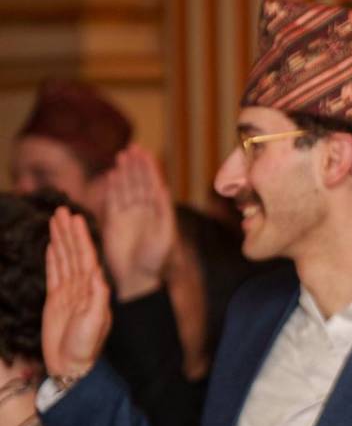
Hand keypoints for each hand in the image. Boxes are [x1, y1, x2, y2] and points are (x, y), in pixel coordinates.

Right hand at [41, 208, 110, 380]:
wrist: (72, 366)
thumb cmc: (86, 348)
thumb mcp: (95, 323)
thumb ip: (97, 299)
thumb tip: (98, 276)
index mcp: (93, 289)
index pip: (86, 256)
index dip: (80, 237)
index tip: (74, 217)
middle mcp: (82, 287)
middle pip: (74, 252)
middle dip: (68, 231)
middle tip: (62, 209)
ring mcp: (69, 293)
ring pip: (64, 259)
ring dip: (61, 239)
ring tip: (56, 220)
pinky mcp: (56, 300)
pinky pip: (54, 273)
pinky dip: (54, 257)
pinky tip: (54, 245)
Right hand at [99, 144, 177, 300]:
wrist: (136, 277)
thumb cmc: (155, 259)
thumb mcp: (164, 234)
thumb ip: (163, 212)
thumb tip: (163, 187)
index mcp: (159, 212)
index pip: (154, 185)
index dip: (150, 169)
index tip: (146, 153)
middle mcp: (144, 211)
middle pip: (139, 183)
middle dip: (137, 166)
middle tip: (134, 148)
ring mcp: (128, 215)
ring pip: (126, 189)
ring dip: (125, 173)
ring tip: (123, 155)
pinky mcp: (113, 222)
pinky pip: (112, 200)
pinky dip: (112, 188)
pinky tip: (112, 175)